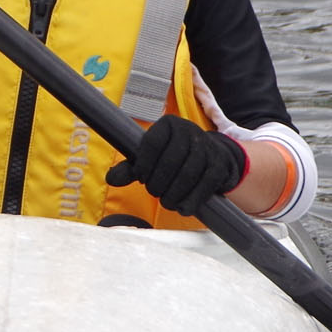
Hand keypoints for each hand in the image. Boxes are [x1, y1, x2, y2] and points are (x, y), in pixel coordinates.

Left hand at [106, 115, 246, 217]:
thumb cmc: (174, 158)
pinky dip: (191, 200)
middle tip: (154, 192)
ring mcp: (208, 148)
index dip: (143, 164)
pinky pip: (205, 185)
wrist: (212, 158)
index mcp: (169, 124)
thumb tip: (111, 179)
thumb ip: (131, 168)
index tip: (141, 177)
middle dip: (158, 182)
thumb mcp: (151, 159)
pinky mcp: (219, 166)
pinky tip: (182, 207)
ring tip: (166, 202)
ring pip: (188, 174)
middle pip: (170, 161)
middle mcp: (190, 131)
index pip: (153, 142)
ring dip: (173, 194)